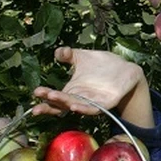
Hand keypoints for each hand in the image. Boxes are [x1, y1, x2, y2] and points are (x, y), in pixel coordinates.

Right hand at [32, 47, 146, 116]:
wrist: (126, 70)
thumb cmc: (102, 66)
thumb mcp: (82, 57)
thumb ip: (69, 55)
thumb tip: (58, 52)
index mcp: (72, 90)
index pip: (55, 98)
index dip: (44, 97)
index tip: (35, 92)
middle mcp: (80, 99)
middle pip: (62, 104)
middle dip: (51, 100)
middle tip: (41, 93)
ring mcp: (92, 102)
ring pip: (76, 106)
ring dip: (65, 103)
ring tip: (53, 96)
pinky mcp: (106, 103)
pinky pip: (94, 108)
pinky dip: (84, 108)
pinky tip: (75, 106)